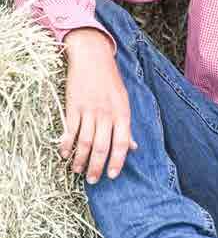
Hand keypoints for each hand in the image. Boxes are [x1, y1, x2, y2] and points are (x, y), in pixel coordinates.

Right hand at [59, 28, 137, 182]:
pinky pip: (69, 130)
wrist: (92, 57)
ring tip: (77, 171)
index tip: (112, 175)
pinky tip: (64, 155)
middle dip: (96, 167)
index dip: (117, 162)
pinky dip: (66, 145)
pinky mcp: (73, 105)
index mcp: (122, 112)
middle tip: (92, 180)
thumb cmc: (110, 80)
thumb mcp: (123, 101)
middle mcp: (106, 113)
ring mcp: (89, 110)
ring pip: (84, 142)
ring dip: (80, 160)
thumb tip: (133, 147)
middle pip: (101, 147)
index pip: (122, 143)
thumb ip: (126, 125)